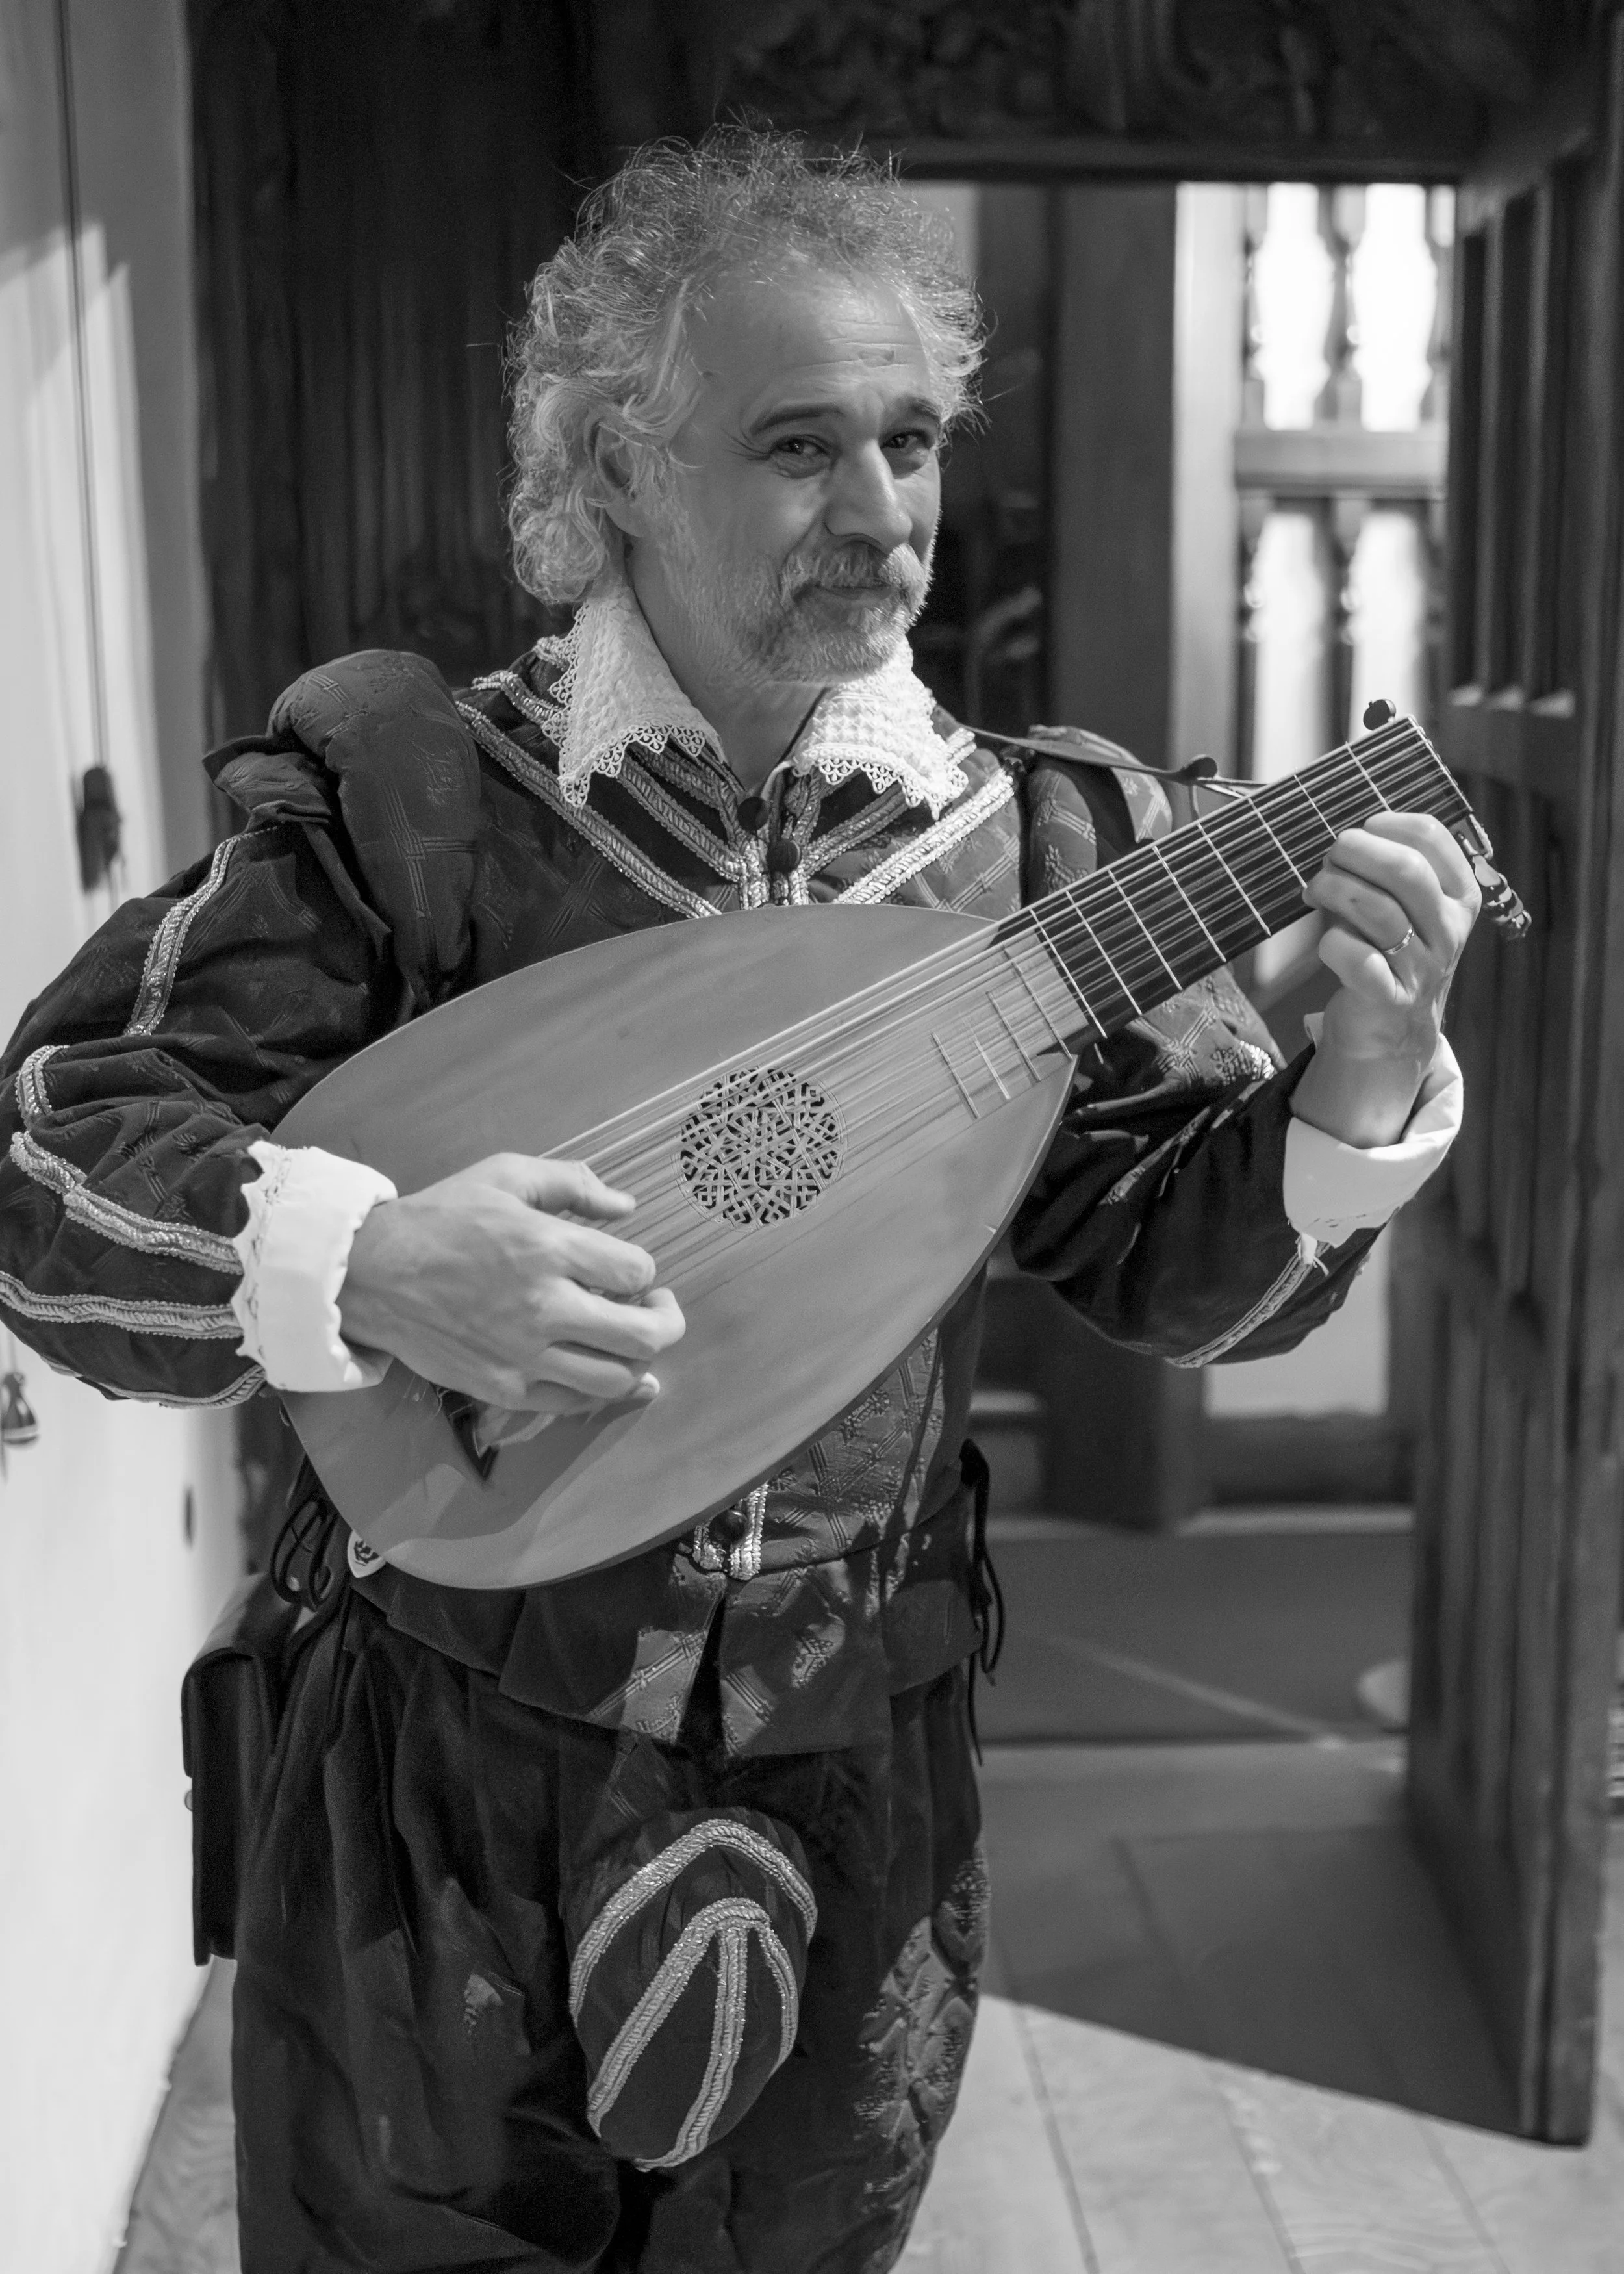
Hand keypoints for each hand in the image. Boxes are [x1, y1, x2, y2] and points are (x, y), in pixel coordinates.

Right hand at [338, 1154, 684, 1417]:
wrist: (371, 1272)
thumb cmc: (442, 1217)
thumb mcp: (506, 1175)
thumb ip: (573, 1184)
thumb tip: (626, 1205)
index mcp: (547, 1249)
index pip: (636, 1271)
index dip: (643, 1269)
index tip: (629, 1268)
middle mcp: (543, 1308)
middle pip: (642, 1335)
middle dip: (666, 1320)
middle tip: (658, 1306)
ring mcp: (523, 1356)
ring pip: (616, 1379)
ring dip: (640, 1361)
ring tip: (630, 1338)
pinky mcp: (503, 1389)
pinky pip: (573, 1403)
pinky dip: (603, 1392)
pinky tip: (614, 1375)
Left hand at [1291, 811, 1480, 1147]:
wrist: (1390, 1028)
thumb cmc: (1389, 949)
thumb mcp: (1404, 905)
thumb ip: (1387, 868)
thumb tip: (1341, 832)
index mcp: (1460, 895)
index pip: (1434, 837)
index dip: (1388, 823)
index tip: (1362, 828)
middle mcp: (1450, 929)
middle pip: (1407, 872)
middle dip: (1357, 853)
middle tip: (1330, 855)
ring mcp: (1424, 967)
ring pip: (1380, 913)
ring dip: (1336, 890)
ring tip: (1315, 889)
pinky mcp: (1391, 1000)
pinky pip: (1361, 962)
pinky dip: (1335, 944)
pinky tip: (1328, 940)